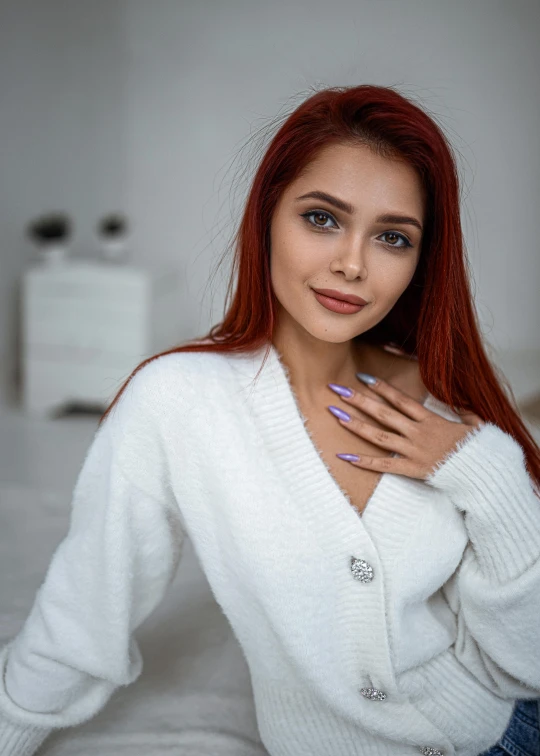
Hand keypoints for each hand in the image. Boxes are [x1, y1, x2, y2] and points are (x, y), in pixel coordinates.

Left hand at [328, 376, 484, 480]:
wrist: (484, 473)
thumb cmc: (479, 448)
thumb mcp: (474, 424)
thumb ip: (463, 412)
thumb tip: (461, 404)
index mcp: (431, 419)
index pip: (401, 400)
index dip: (381, 387)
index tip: (362, 377)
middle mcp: (418, 432)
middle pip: (383, 413)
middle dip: (359, 400)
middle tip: (337, 390)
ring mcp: (414, 451)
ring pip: (379, 436)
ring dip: (355, 424)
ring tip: (336, 414)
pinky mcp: (412, 469)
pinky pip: (384, 465)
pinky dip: (364, 461)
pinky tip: (344, 456)